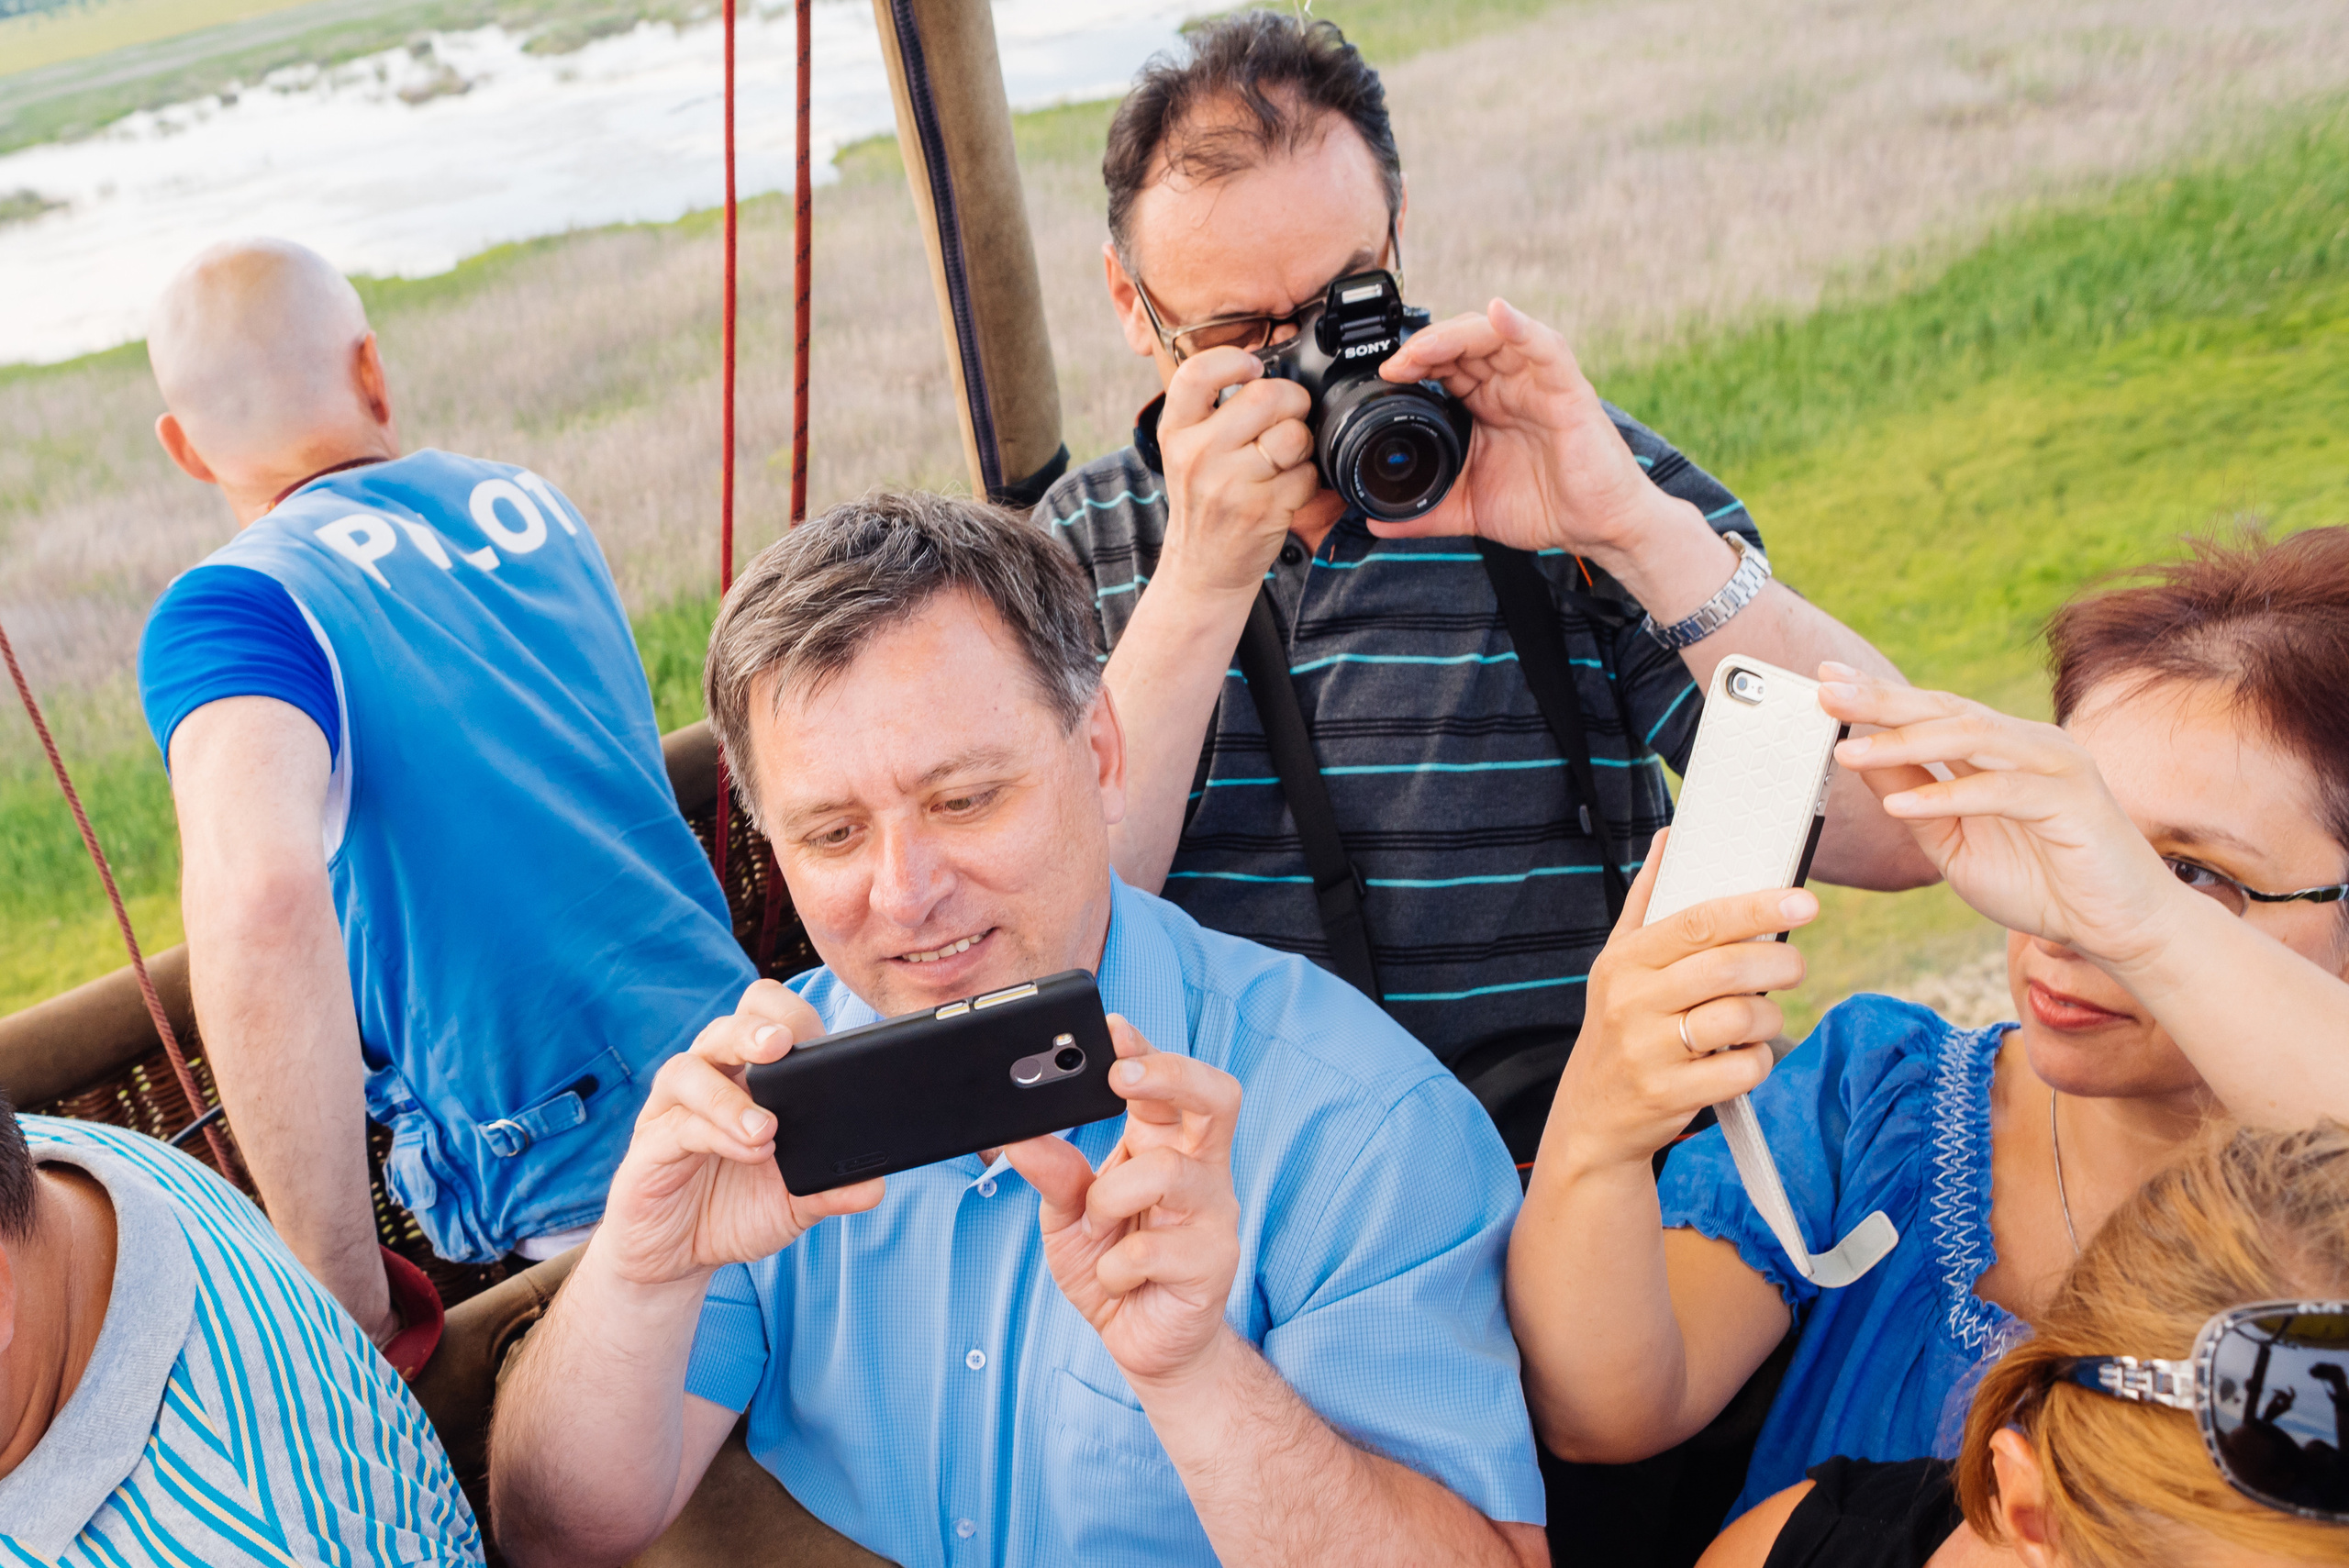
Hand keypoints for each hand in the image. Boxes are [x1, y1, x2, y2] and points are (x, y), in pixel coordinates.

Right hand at [596, 980, 883, 1288]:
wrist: (677, 1258)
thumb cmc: (734, 1211)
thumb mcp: (794, 1203)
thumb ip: (831, 1190)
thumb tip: (874, 1185)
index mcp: (746, 1077)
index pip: (762, 1016)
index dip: (789, 1015)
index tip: (821, 1040)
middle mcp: (708, 1081)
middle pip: (725, 1028)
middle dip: (754, 1029)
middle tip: (782, 1045)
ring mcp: (673, 1111)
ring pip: (689, 1069)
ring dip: (730, 1097)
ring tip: (767, 1130)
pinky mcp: (648, 1147)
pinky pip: (675, 1125)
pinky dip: (713, 1133)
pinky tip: (745, 1150)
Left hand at [1004, 1016, 1242, 1388]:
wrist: (1144, 1347)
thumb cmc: (1112, 1271)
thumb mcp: (1065, 1219)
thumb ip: (1052, 1175)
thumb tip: (1018, 1135)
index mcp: (1165, 1145)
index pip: (1169, 1081)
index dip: (1146, 1050)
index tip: (1110, 1028)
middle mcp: (1199, 1169)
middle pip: (1217, 1095)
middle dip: (1171, 1073)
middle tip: (1120, 1076)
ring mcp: (1214, 1215)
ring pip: (1167, 1171)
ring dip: (1112, 1198)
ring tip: (1097, 1225)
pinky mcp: (1214, 1264)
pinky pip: (1150, 1250)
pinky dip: (1113, 1268)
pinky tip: (1116, 1281)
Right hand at [1155, 347, 1323, 594]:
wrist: (1202, 567)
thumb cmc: (1203, 500)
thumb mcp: (1186, 450)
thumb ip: (1211, 410)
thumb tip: (1263, 369)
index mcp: (1176, 430)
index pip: (1197, 373)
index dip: (1234, 360)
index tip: (1252, 369)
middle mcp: (1197, 454)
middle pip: (1266, 396)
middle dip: (1292, 401)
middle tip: (1289, 415)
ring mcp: (1230, 483)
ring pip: (1294, 434)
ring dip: (1303, 442)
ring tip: (1286, 457)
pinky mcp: (1262, 509)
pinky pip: (1307, 474)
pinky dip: (1307, 479)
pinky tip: (1286, 489)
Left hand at [1371, 297, 1674, 556]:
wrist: (1595, 530)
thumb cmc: (1544, 508)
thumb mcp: (1467, 511)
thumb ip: (1422, 512)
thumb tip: (1374, 521)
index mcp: (1486, 404)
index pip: (1444, 365)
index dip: (1413, 363)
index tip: (1384, 377)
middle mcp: (1511, 384)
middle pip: (1463, 342)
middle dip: (1425, 346)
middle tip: (1395, 365)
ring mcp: (1539, 382)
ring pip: (1495, 336)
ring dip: (1455, 335)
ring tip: (1423, 349)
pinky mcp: (1568, 389)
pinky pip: (1544, 346)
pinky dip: (1520, 326)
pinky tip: (1498, 314)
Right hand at [1547, 832, 1814, 1173]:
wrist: (1592, 1117)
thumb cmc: (1618, 1028)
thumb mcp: (1619, 965)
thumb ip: (1648, 902)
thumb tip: (1672, 837)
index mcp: (1625, 960)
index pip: (1698, 922)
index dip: (1755, 908)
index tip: (1802, 901)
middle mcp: (1631, 1001)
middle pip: (1727, 968)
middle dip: (1779, 963)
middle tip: (1793, 966)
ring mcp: (1648, 1050)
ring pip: (1741, 1018)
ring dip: (1769, 1017)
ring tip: (1761, 1018)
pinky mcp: (1669, 1094)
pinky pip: (1742, 1069)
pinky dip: (1758, 1061)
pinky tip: (1744, 1057)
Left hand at [1817, 673, 2179, 967]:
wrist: (2116, 927)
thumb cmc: (2040, 884)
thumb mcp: (1953, 843)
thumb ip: (1912, 799)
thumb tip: (1855, 756)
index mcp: (1999, 749)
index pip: (1931, 710)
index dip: (1878, 693)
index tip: (1825, 680)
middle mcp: (2028, 745)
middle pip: (1945, 709)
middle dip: (1882, 700)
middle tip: (1827, 691)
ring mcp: (2055, 766)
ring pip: (1972, 737)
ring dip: (1905, 743)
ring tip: (1849, 751)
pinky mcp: (2074, 801)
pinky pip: (2002, 790)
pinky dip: (1948, 796)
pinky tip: (1901, 806)